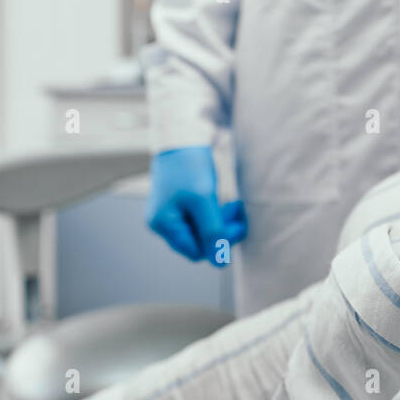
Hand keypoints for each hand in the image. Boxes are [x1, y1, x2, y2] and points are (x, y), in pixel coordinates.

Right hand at [146, 146, 247, 265]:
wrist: (182, 137)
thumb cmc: (189, 167)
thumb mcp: (204, 200)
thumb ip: (212, 232)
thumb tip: (219, 262)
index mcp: (163, 224)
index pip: (196, 252)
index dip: (219, 242)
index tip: (237, 223)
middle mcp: (162, 222)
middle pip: (199, 242)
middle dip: (221, 230)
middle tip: (237, 209)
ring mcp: (168, 213)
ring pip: (201, 230)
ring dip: (220, 220)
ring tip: (233, 204)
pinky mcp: (178, 203)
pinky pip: (200, 218)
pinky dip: (214, 212)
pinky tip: (224, 201)